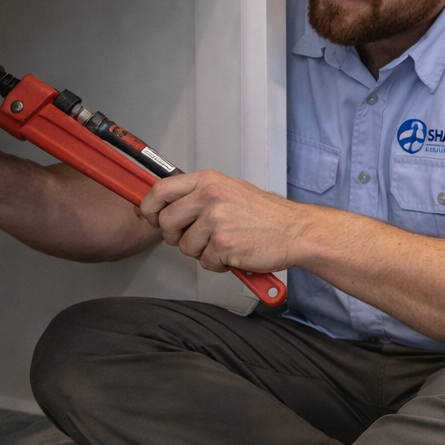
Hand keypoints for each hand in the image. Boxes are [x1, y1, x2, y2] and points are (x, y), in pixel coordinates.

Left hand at [140, 169, 310, 273]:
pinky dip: (218, 263)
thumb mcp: (232, 190)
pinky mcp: (223, 244)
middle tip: (196, 237)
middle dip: (176, 236)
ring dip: (202, 252)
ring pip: (184, 246)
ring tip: (224, 244)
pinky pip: (205, 262)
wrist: (295, 231)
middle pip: (166, 222)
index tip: (149, 217)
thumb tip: (170, 204)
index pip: (161, 190)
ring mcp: (216, 220)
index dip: (149, 207)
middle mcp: (210, 197)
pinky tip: (234, 253)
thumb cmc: (267, 215)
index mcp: (209, 181)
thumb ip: (200, 194)